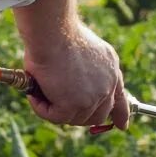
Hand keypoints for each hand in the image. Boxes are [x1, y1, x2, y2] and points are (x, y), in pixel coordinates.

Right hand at [13, 0, 130, 130]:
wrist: (53, 31)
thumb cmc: (59, 33)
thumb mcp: (82, 50)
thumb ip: (85, 69)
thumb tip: (70, 86)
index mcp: (111, 70)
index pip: (120, 98)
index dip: (120, 114)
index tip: (122, 125)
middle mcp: (108, 85)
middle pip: (97, 115)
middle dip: (78, 116)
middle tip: (56, 107)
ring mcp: (93, 97)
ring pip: (73, 118)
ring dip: (54, 109)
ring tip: (39, 91)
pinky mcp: (74, 104)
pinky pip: (55, 117)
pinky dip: (41, 108)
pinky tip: (33, 95)